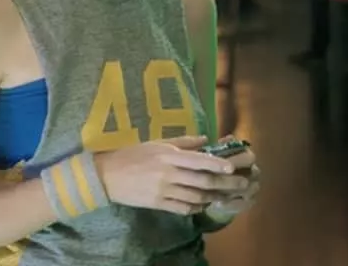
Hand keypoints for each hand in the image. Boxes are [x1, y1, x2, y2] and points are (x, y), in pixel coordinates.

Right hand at [95, 136, 250, 215]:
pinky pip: (183, 208)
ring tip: (226, 195)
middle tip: (241, 184)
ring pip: (196, 196)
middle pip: (202, 180)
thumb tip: (205, 139)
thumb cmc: (131, 155)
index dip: (217, 164)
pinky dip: (197, 207)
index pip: (198, 160)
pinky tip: (203, 204)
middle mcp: (168, 173)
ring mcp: (163, 190)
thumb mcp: (155, 143)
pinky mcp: (158, 204)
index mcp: (167, 155)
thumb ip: (182, 142)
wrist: (106, 175)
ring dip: (213, 197)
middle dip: (224, 183)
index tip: (232, 167)